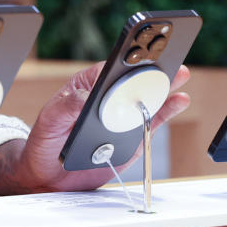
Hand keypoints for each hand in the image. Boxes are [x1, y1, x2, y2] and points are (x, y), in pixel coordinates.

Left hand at [0, 63, 190, 194]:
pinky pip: (151, 121)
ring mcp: (122, 117)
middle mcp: (108, 99)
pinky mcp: (132, 137)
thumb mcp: (50, 119)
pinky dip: (167, 110)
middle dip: (151, 68)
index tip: (140, 51)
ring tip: (180, 73)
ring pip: (146, 97)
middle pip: (133, 80)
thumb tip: (87, 96)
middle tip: (169, 58)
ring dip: (164, 85)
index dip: (126, 60)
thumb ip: (68, 106)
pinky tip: (179, 100)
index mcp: (87, 86)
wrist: (50, 175)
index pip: (110, 69)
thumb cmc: (46, 141)